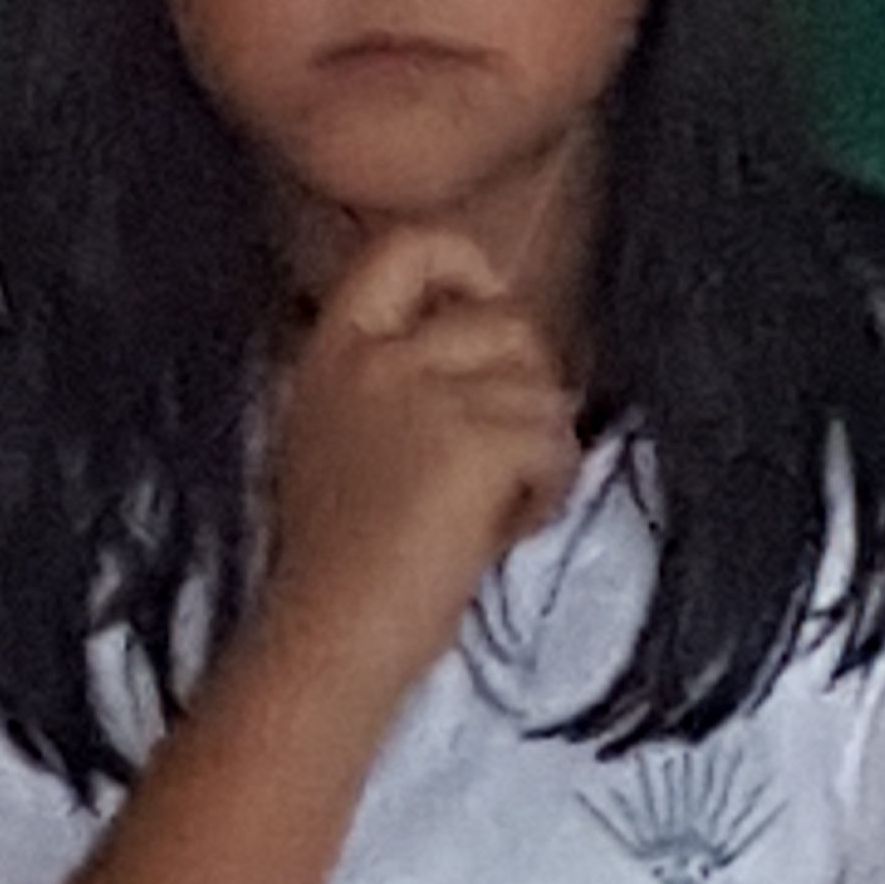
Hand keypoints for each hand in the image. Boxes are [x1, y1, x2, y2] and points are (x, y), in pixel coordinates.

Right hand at [259, 222, 579, 698]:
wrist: (329, 638)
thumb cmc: (339, 568)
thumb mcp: (336, 443)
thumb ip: (394, 384)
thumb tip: (495, 364)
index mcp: (333, 350)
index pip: (408, 245)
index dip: (468, 266)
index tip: (487, 318)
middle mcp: (375, 357)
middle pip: (506, 320)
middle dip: (525, 387)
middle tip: (499, 461)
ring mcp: (422, 394)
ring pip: (543, 388)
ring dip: (541, 451)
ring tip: (496, 511)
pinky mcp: (472, 442)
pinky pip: (556, 441)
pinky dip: (549, 491)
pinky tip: (505, 533)